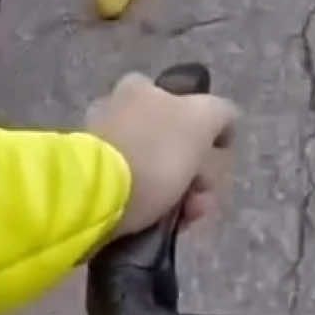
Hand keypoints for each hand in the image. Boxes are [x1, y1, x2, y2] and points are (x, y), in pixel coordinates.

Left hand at [85, 73, 238, 238]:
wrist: (96, 196)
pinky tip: (162, 225)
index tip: (212, 160)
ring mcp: (100, 150)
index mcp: (139, 88)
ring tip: (185, 220)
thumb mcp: (203, 117)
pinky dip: (152, 208)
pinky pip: (133, 194)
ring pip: (154, 171)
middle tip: (201, 197)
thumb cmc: (154, 151)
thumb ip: (220, 113)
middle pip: (170, 142)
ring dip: (178, 194)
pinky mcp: (90, 184)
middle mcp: (116, 111)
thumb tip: (224, 122)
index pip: (182, 104)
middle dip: (194, 171)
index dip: (205, 133)